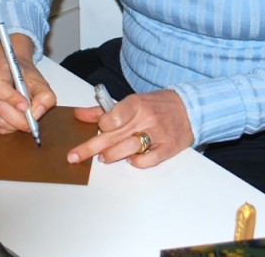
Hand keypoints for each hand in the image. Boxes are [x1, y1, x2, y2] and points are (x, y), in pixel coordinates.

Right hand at [0, 35, 55, 134]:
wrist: (13, 69)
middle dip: (15, 118)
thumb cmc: (24, 75)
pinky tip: (15, 122)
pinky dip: (5, 126)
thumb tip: (37, 113)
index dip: (11, 99)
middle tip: (30, 123)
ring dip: (11, 124)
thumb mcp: (40, 81)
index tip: (26, 107)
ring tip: (24, 122)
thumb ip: (45, 96)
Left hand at [67, 89, 193, 167]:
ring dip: (112, 155)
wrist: (190, 108)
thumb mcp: (132, 102)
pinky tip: (131, 160)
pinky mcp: (168, 148)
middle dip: (90, 147)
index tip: (100, 127)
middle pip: (114, 135)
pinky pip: (148, 160)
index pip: (113, 116)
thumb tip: (79, 114)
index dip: (103, 124)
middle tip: (74, 156)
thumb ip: (104, 110)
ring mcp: (158, 134)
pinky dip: (137, 162)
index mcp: (137, 104)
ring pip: (128, 148)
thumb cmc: (157, 105)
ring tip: (104, 157)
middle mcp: (147, 118)